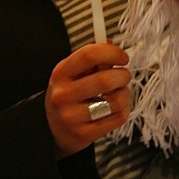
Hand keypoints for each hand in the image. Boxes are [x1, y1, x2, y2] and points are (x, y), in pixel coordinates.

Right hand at [45, 42, 130, 158]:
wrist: (52, 129)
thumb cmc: (69, 94)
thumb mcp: (73, 73)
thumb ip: (92, 58)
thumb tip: (110, 43)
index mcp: (61, 73)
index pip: (89, 55)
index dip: (112, 52)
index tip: (123, 57)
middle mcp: (63, 95)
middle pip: (105, 79)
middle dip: (123, 75)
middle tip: (124, 75)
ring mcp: (72, 117)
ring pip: (114, 101)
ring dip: (125, 93)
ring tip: (121, 92)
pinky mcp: (83, 134)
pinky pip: (117, 118)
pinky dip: (124, 109)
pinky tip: (118, 107)